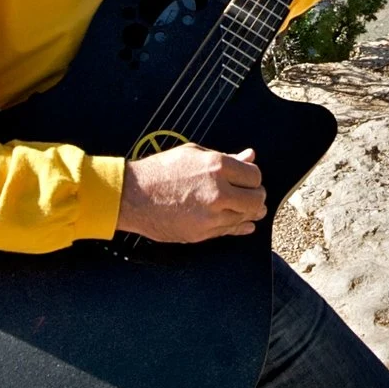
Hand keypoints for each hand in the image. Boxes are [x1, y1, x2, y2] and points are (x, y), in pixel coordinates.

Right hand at [117, 144, 263, 242]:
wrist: (133, 196)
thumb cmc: (160, 170)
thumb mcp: (194, 154)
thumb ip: (226, 157)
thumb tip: (250, 156)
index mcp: (217, 167)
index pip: (254, 176)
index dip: (253, 177)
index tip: (247, 179)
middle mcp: (218, 192)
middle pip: (256, 199)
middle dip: (256, 196)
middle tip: (252, 195)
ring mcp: (210, 216)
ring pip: (245, 217)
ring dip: (249, 213)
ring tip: (248, 208)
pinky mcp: (202, 233)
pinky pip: (229, 231)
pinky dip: (240, 227)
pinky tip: (245, 225)